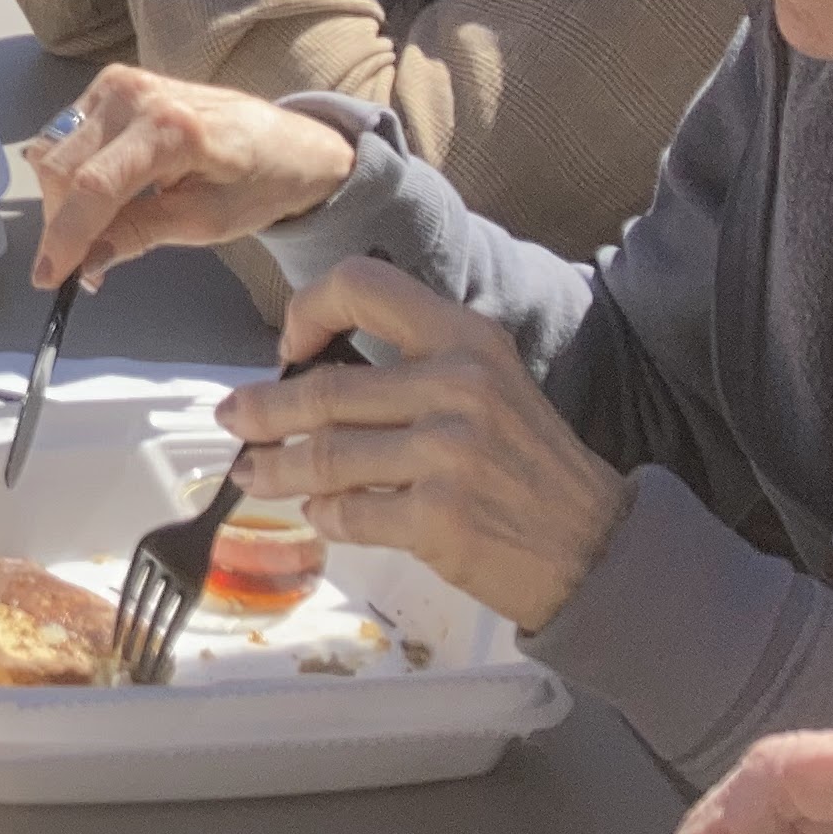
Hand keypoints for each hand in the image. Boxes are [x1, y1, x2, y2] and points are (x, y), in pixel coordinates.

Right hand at [25, 64, 359, 287]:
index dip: (65, 236)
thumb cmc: (260, 183)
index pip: (95, 186)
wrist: (288, 141)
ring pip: (54, 150)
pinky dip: (71, 174)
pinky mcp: (111, 84)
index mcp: (170, 127)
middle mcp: (134, 93)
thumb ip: (139, 235)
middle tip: (82, 264)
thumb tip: (84, 263)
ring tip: (96, 230)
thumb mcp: (207, 222)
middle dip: (61, 222)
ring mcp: (118, 82)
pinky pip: (65, 135)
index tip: (48, 278)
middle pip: (62, 166)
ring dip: (62, 199)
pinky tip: (100, 198)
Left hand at [211, 256, 627, 637]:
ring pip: (324, 456)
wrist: (598, 547)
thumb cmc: (531, 466)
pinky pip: (349, 512)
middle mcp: (457, 385)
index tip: (289, 347)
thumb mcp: (490, 385)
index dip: (309, 309)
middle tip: (234, 418)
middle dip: (263, 410)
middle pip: (323, 389)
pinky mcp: (438, 518)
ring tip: (253, 473)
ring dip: (275, 468)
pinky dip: (324, 516)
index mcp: (467, 338)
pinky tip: (319, 514)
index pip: (363, 286)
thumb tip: (310, 375)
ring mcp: (448, 454)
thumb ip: (414, 368)